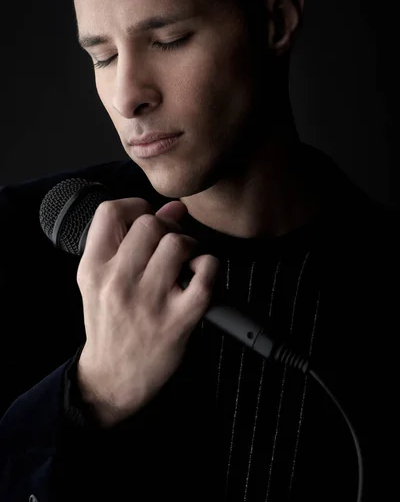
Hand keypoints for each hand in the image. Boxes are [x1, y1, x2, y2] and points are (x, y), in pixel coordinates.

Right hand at [75, 198, 219, 426]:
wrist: (114, 377)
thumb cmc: (111, 323)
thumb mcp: (101, 280)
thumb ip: (127, 241)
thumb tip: (173, 208)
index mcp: (94, 269)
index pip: (110, 212)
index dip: (136, 205)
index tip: (148, 217)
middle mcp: (118, 282)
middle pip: (150, 224)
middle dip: (168, 227)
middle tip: (171, 244)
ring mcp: (149, 302)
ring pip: (178, 244)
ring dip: (190, 246)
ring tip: (187, 261)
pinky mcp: (178, 321)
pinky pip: (206, 275)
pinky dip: (211, 266)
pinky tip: (200, 275)